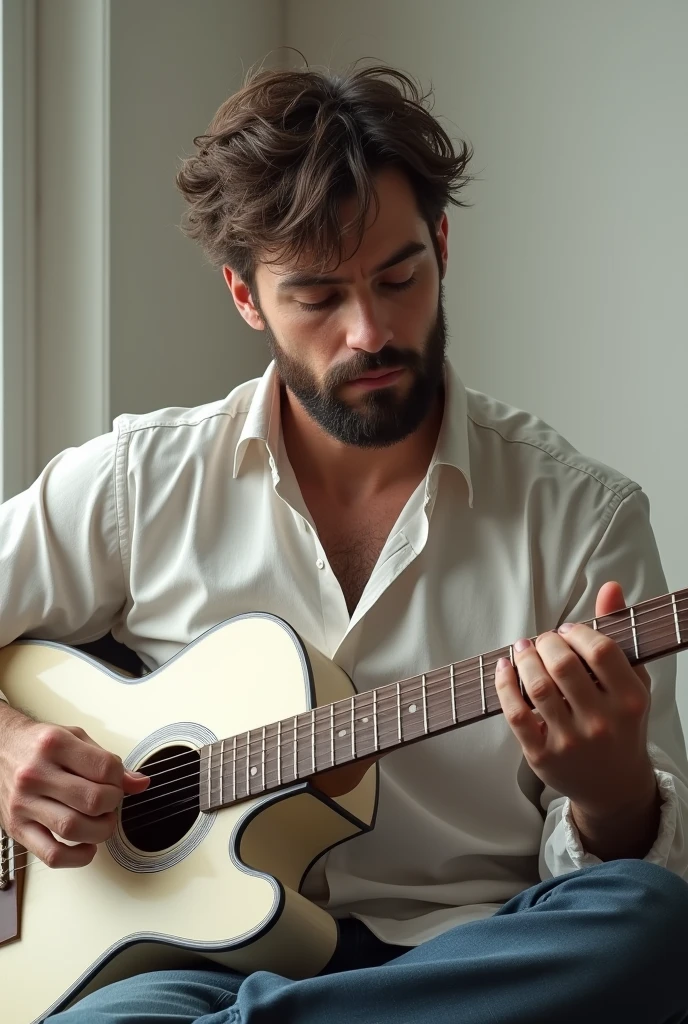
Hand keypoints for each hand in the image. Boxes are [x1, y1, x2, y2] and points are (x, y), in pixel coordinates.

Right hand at [0, 705, 149, 867]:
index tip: (118, 782)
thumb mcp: (76, 738)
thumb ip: (108, 761)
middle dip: (113, 804)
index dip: (120, 779)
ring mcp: (23, 803)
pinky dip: (77, 858)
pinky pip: (51, 855)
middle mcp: (35, 773)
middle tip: (111, 802)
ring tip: (102, 822)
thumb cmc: (40, 745)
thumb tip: (140, 783)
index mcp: (55, 744)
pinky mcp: (17, 828)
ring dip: (100, 831)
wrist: (0, 748)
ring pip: (73, 829)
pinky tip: (87, 846)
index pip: (104, 768)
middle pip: (92, 800)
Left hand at [495, 581, 657, 819]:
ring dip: (524, 659)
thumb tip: (610, 587)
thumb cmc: (621, 726)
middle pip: (564, 665)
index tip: (568, 631)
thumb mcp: (631, 682)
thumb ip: (617, 634)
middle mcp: (602, 722)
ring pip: (538, 687)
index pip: (601, 650)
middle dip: (547, 643)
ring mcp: (571, 742)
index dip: (578, 632)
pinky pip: (516, 713)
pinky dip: (504, 685)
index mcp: (630, 700)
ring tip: (523, 649)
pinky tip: (504, 668)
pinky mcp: (542, 756)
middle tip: (543, 640)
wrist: (614, 786)